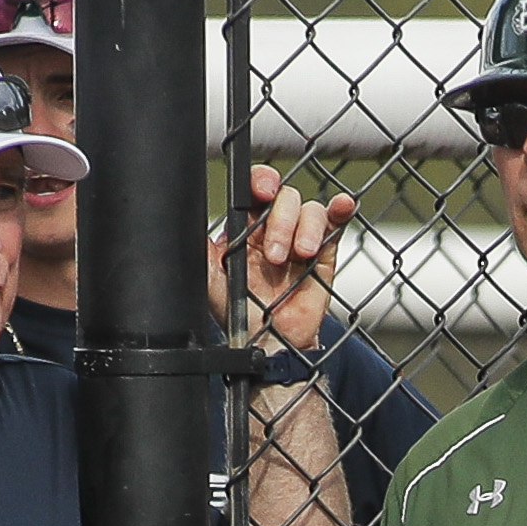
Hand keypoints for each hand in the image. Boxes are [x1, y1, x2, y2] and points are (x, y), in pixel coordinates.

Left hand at [207, 163, 357, 350]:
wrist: (268, 343)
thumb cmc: (237, 312)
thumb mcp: (210, 280)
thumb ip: (204, 250)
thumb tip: (185, 220)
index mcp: (246, 227)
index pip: (254, 190)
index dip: (261, 182)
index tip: (262, 192)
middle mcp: (274, 227)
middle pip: (284, 197)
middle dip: (281, 221)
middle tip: (274, 256)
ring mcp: (300, 238)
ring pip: (309, 209)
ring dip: (305, 229)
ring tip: (298, 257)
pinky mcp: (324, 253)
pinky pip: (335, 223)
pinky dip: (340, 211)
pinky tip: (342, 207)